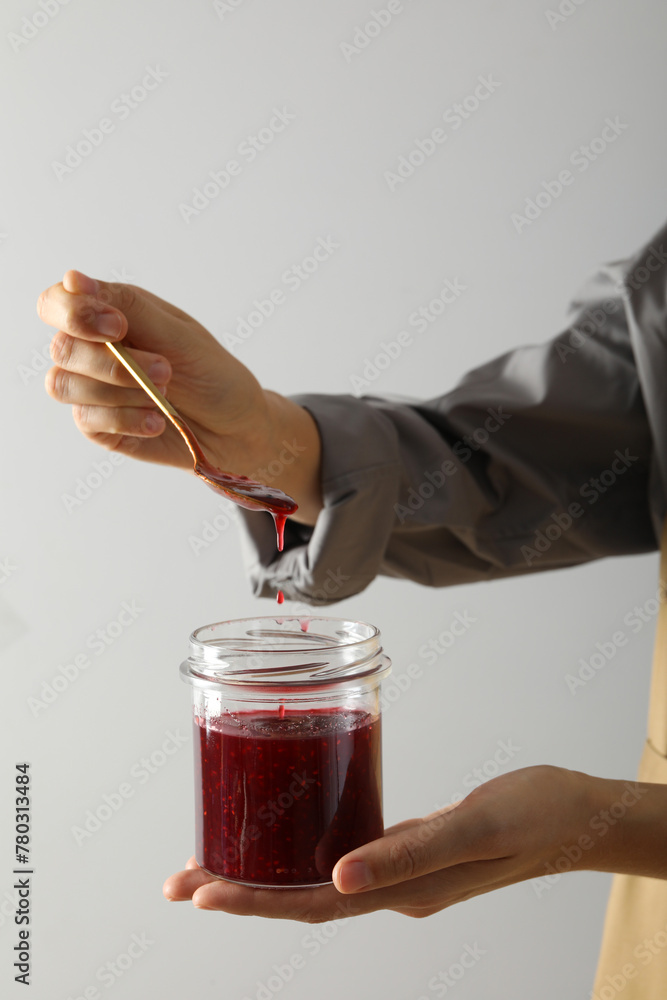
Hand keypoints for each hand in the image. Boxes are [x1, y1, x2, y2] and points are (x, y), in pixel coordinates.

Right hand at [37, 270, 321, 520]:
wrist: (235, 426)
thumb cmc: (210, 373)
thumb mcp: (177, 333)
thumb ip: (126, 305)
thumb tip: (73, 279)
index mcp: (107, 316)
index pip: (56, 304)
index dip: (75, 314)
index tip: (119, 326)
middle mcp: (92, 350)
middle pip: (62, 348)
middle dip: (113, 363)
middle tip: (166, 369)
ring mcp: (91, 390)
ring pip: (65, 386)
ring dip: (120, 391)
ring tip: (165, 397)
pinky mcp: (98, 426)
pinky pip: (88, 419)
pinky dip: (126, 419)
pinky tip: (157, 421)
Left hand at [162, 766, 666, 920]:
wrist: (576, 815)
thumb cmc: (534, 815)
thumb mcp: (473, 826)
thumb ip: (409, 852)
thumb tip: (340, 877)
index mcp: (404, 891)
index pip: (312, 904)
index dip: (250, 902)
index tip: (198, 893)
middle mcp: (393, 888)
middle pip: (300, 898)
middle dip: (236, 893)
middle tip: (179, 881)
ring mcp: (399, 872)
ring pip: (315, 880)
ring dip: (261, 877)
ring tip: (211, 864)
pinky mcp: (408, 848)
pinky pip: (341, 856)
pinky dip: (300, 853)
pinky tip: (283, 836)